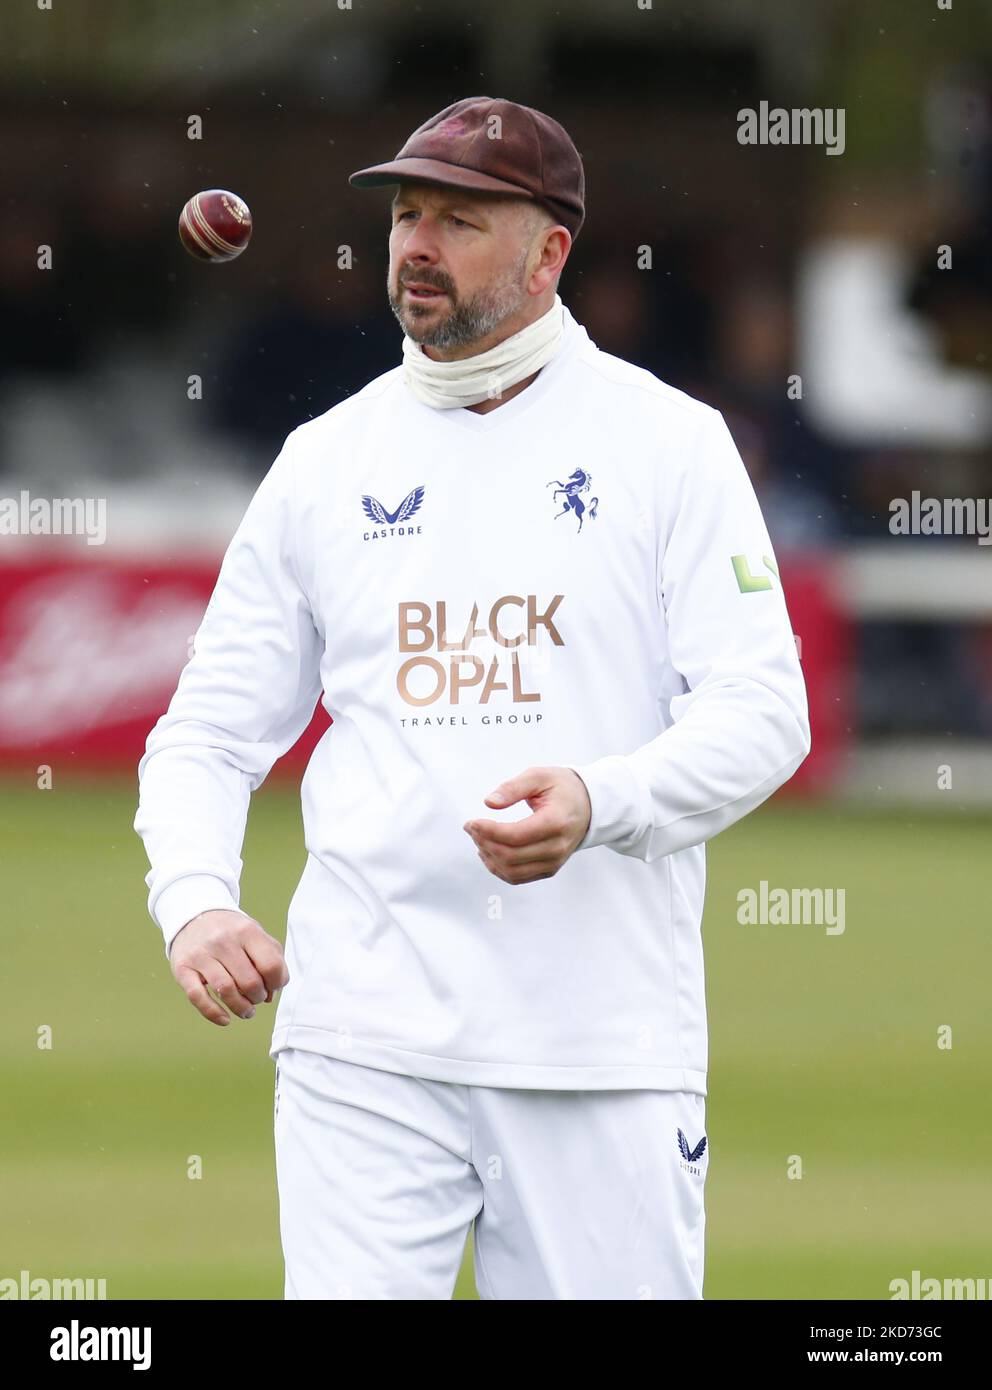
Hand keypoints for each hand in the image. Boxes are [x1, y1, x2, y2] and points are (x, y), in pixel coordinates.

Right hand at [169, 909, 288, 1027]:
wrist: (193, 916)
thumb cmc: (231, 932)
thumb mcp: (256, 934)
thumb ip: (273, 960)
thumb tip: (272, 994)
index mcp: (247, 931)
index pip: (271, 965)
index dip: (276, 983)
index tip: (271, 987)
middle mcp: (223, 941)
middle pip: (250, 982)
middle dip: (258, 998)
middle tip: (256, 998)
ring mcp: (200, 955)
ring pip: (225, 991)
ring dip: (241, 1008)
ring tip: (246, 1011)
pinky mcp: (182, 969)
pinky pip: (198, 997)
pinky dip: (213, 1013)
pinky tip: (225, 1019)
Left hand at [463, 766, 591, 884]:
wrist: (588, 806)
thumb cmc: (562, 788)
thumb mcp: (539, 776)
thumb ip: (513, 787)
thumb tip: (489, 803)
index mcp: (556, 822)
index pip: (515, 836)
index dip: (488, 831)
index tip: (472, 822)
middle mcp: (557, 847)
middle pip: (511, 856)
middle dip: (484, 842)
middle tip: (472, 828)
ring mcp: (554, 862)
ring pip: (512, 871)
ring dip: (489, 857)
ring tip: (479, 838)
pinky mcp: (549, 869)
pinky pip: (517, 877)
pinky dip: (498, 868)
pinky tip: (488, 851)